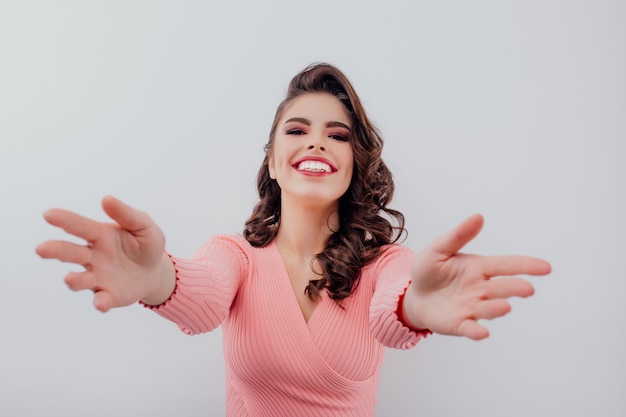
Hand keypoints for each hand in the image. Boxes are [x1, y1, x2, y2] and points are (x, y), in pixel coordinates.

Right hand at [36, 196, 175, 311]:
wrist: (155, 271)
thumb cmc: (146, 244)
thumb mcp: (143, 225)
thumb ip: (126, 214)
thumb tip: (106, 199)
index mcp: (99, 235)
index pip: (79, 226)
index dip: (64, 220)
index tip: (48, 214)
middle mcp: (93, 256)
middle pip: (71, 252)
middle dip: (56, 251)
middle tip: (41, 249)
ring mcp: (97, 277)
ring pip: (80, 279)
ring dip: (74, 280)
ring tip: (69, 279)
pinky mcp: (108, 294)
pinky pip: (101, 299)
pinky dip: (100, 302)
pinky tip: (102, 303)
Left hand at [404, 214, 550, 339]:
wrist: (415, 295)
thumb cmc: (430, 270)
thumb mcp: (439, 249)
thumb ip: (458, 236)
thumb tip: (478, 217)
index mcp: (479, 268)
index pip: (506, 266)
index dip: (526, 266)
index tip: (546, 268)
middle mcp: (481, 289)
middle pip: (502, 288)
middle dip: (515, 288)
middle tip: (528, 289)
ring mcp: (472, 308)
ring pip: (489, 309)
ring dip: (497, 309)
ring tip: (505, 307)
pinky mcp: (459, 324)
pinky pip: (470, 328)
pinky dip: (476, 331)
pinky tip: (482, 333)